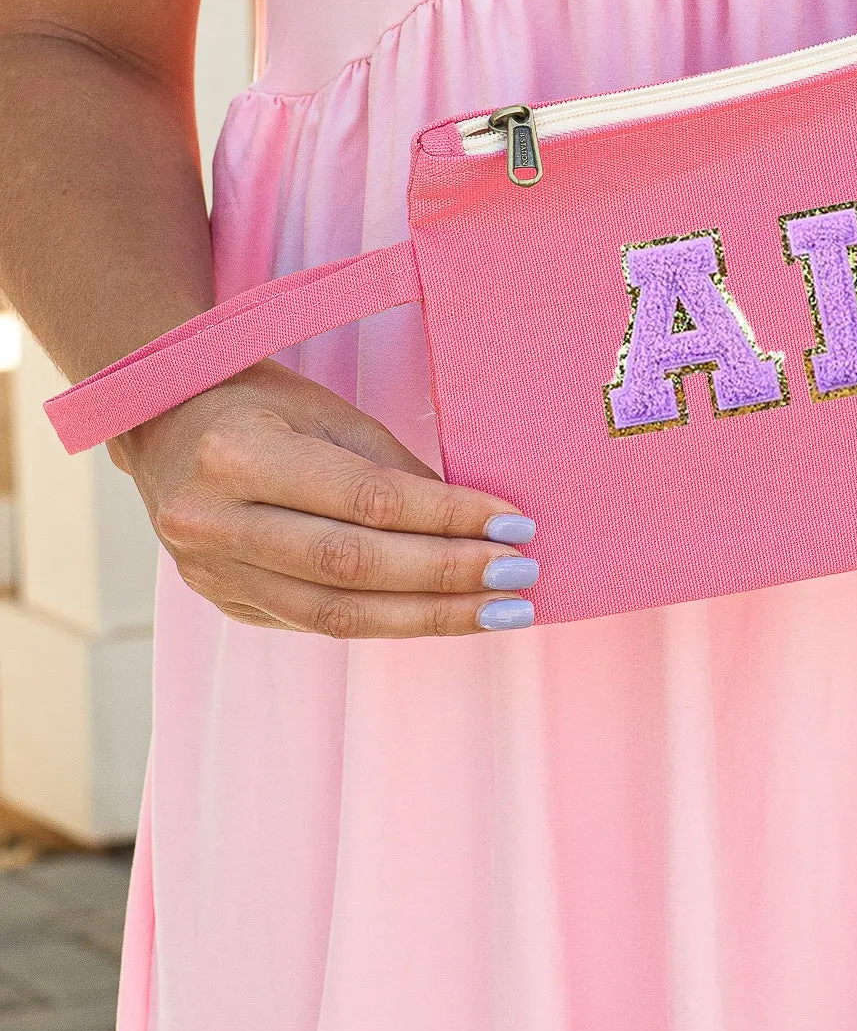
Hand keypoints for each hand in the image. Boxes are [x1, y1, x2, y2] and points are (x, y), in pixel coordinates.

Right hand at [112, 360, 537, 637]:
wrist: (162, 426)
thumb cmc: (259, 406)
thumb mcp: (325, 412)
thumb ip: (394, 470)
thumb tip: (479, 523)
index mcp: (240, 454)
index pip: (366, 500)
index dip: (447, 518)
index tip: (515, 524)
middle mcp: (216, 521)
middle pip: (354, 566)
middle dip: (449, 577)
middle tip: (520, 577)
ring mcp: (213, 572)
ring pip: (338, 614)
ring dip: (432, 617)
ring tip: (502, 613)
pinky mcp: (225, 603)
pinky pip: (319, 625)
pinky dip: (390, 622)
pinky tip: (445, 616)